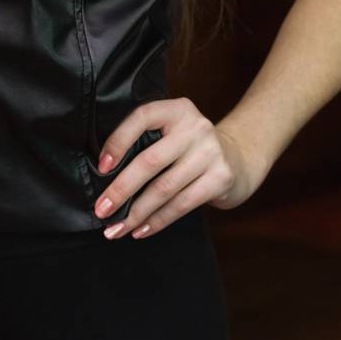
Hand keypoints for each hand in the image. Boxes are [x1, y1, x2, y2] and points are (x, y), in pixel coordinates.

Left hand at [93, 97, 259, 239]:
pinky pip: (181, 204)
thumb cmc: (190, 148)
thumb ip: (147, 142)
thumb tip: (106, 177)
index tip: (101, 168)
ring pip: (164, 189)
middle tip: (102, 210)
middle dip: (121, 190)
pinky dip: (157, 220)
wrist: (238, 159)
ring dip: (136, 213)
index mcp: (177, 109)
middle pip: (149, 161)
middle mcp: (195, 127)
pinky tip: (141, 229)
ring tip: (116, 229)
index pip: (141, 118)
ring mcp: (211, 152)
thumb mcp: (173, 132)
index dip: (118, 142)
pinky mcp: (220, 178)